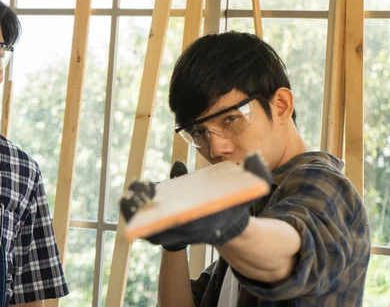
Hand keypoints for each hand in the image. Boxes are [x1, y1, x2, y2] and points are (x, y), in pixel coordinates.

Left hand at [119, 153, 271, 251]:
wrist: (231, 230)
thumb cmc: (238, 207)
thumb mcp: (253, 189)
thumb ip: (257, 173)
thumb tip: (255, 156)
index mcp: (207, 226)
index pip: (185, 225)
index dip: (169, 216)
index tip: (157, 200)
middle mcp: (188, 234)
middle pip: (159, 230)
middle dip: (142, 215)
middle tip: (134, 195)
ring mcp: (176, 235)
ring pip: (149, 230)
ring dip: (135, 214)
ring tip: (132, 191)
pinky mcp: (167, 231)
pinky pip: (147, 225)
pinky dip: (138, 213)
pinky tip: (135, 192)